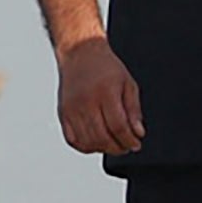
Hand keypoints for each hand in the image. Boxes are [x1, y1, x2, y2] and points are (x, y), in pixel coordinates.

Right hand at [52, 36, 145, 159]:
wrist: (79, 53)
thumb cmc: (105, 66)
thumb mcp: (128, 84)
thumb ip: (134, 110)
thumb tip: (138, 132)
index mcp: (105, 92)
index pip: (118, 126)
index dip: (129, 140)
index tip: (136, 144)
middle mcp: (86, 102)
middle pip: (102, 137)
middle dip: (118, 147)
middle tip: (126, 146)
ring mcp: (72, 109)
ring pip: (87, 142)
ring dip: (103, 149)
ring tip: (112, 145)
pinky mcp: (63, 113)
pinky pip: (72, 139)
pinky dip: (85, 147)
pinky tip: (95, 142)